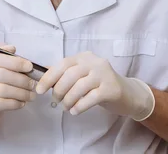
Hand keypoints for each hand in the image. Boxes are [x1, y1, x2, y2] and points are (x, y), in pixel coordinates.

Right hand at [0, 43, 36, 133]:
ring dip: (21, 93)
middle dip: (21, 79)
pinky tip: (22, 103)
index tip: (30, 67)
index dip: (16, 62)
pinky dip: (14, 103)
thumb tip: (12, 48)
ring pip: (3, 90)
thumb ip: (1, 55)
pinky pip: (1, 103)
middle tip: (33, 84)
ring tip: (31, 95)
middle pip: (2, 74)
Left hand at [35, 51, 154, 120]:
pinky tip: (75, 111)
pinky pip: (90, 98)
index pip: (62, 64)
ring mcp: (104, 75)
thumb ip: (66, 74)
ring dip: (68, 100)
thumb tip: (43, 77)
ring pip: (79, 87)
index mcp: (85, 57)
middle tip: (56, 100)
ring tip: (66, 107)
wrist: (127, 93)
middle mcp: (95, 62)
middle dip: (59, 90)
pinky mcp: (111, 89)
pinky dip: (79, 106)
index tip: (40, 90)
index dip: (49, 77)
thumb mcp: (83, 75)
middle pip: (70, 75)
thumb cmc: (100, 84)